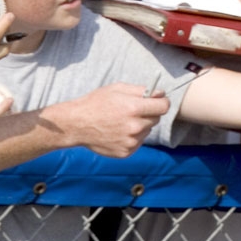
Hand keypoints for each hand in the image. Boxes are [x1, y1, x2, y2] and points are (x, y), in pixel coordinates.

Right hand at [51, 83, 169, 157]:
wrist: (76, 124)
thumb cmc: (96, 103)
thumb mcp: (118, 88)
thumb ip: (142, 91)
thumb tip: (161, 94)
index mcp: (134, 108)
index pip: (164, 107)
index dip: (161, 102)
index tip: (157, 101)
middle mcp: (134, 126)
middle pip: (156, 119)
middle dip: (149, 113)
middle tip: (132, 110)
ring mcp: (130, 141)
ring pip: (147, 130)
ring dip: (140, 126)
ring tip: (122, 121)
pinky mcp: (125, 152)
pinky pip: (138, 142)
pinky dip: (132, 137)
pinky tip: (118, 132)